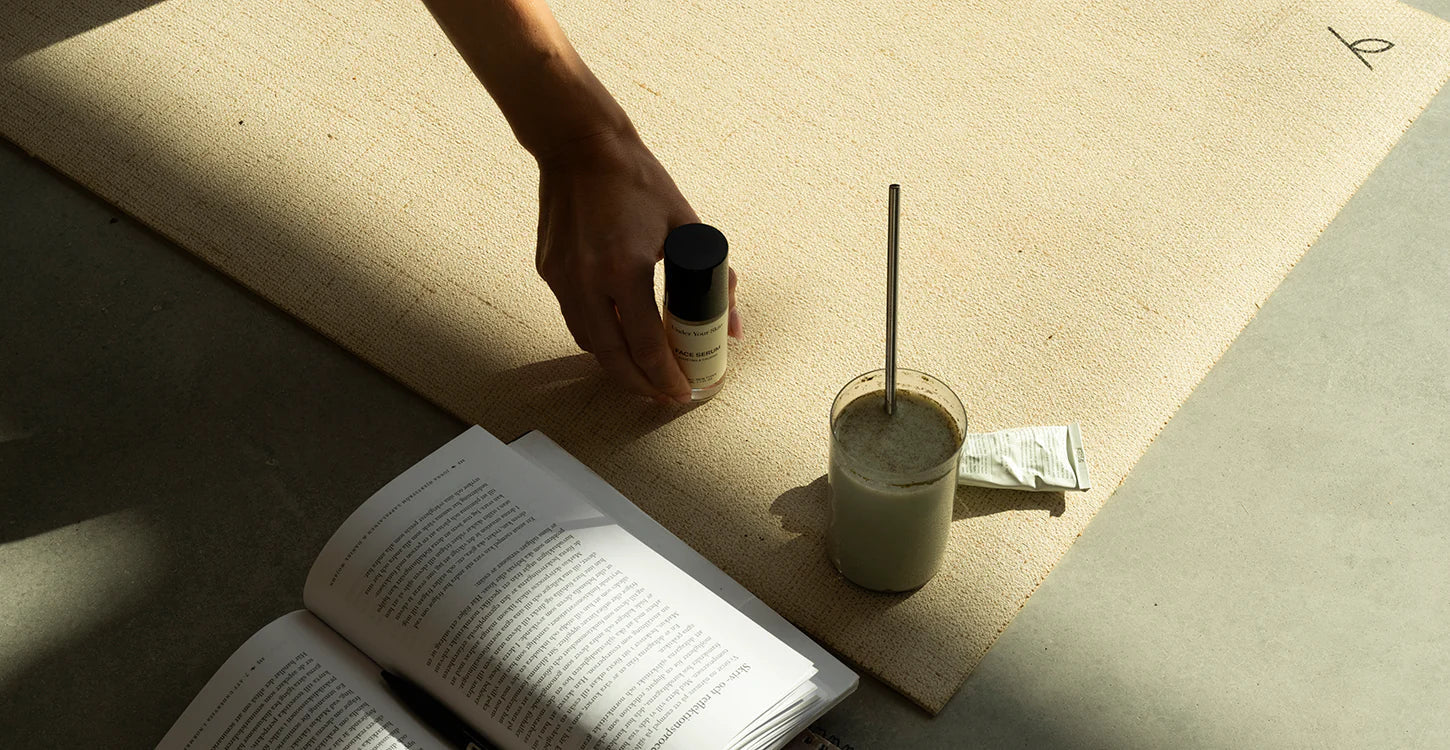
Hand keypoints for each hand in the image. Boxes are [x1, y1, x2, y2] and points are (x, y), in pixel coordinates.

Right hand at [534, 131, 740, 402]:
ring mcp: (562, 277)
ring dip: (616, 365)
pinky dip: (598, 337)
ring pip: (589, 343)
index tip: (682, 392)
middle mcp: (586, 280)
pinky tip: (618, 339)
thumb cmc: (635, 179)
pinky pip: (575, 317)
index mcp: (624, 268)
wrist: (579, 146)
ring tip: (644, 376)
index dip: (666, 377)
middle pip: (612, 358)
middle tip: (663, 397)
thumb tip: (734, 326)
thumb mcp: (686, 224)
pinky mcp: (549, 271)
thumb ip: (715, 278)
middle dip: (640, 386)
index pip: (645, 345)